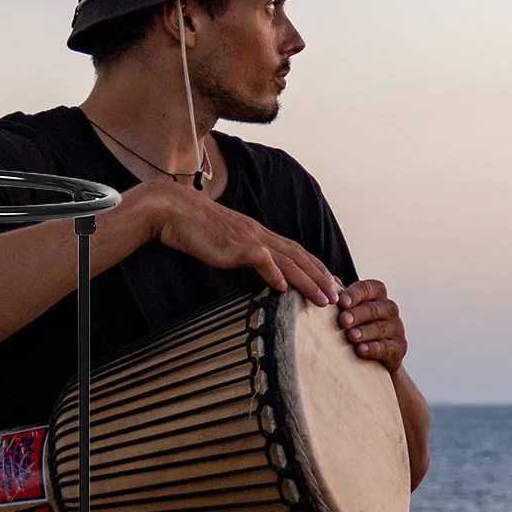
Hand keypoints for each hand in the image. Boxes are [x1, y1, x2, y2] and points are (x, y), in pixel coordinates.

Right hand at [130, 180, 337, 304]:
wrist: (173, 212)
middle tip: (338, 296)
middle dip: (322, 277)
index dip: (314, 267)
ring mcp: (249, 239)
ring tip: (324, 299)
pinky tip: (284, 289)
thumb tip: (254, 271)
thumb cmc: (194, 229)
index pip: (295, 251)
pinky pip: (260, 259)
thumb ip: (242, 256)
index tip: (329, 283)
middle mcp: (260, 235)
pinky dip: (275, 274)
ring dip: (309, 281)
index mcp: (258, 235)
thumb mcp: (225, 245)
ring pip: (288, 260)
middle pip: (300, 256)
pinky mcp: (236, 245)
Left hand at [336, 279, 407, 374]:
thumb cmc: (356, 326)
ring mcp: (396, 329)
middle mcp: (389, 309)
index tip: (341, 302)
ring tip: (351, 336)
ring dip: (365, 332)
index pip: (369, 288)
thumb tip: (330, 280)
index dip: (355, 294)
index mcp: (377, 295)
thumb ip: (339, 295)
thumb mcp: (348, 310)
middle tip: (343, 321)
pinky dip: (374, 349)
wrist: (371, 357)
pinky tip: (361, 350)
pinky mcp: (399, 348)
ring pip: (381, 328)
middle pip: (374, 308)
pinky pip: (388, 347)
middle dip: (358, 314)